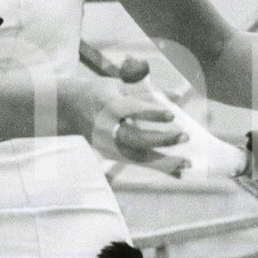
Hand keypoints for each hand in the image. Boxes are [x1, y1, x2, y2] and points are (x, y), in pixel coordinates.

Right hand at [63, 65, 189, 175]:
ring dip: (164, 162)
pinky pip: (138, 162)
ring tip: (187, 164)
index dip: (152, 112)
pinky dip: (158, 167)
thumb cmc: (101, 92)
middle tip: (185, 136)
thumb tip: (177, 95)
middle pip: (135, 138)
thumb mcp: (120, 85)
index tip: (172, 113)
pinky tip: (178, 172)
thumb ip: (148, 91)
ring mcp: (107, 144)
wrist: (70, 109)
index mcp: (107, 104)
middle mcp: (106, 128)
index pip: (131, 110)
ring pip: (137, 156)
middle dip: (162, 139)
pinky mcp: (111, 154)